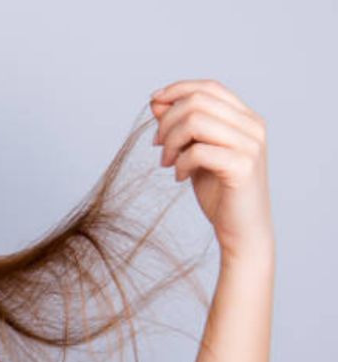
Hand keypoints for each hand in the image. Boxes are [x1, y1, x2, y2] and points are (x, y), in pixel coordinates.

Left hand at [150, 79, 272, 262]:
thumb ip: (181, 126)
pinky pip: (198, 151)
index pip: (209, 87)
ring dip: (171, 141)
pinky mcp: (243, 167)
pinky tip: (179, 177)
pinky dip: (180, 162)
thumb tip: (156, 101)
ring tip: (166, 162)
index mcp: (245, 118)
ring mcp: (250, 146)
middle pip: (197, 101)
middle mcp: (253, 126)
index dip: (177, 89)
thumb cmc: (218, 191)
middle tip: (158, 145)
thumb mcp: (194, 151)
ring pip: (195, 121)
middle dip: (167, 121)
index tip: (153, 102)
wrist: (241, 229)